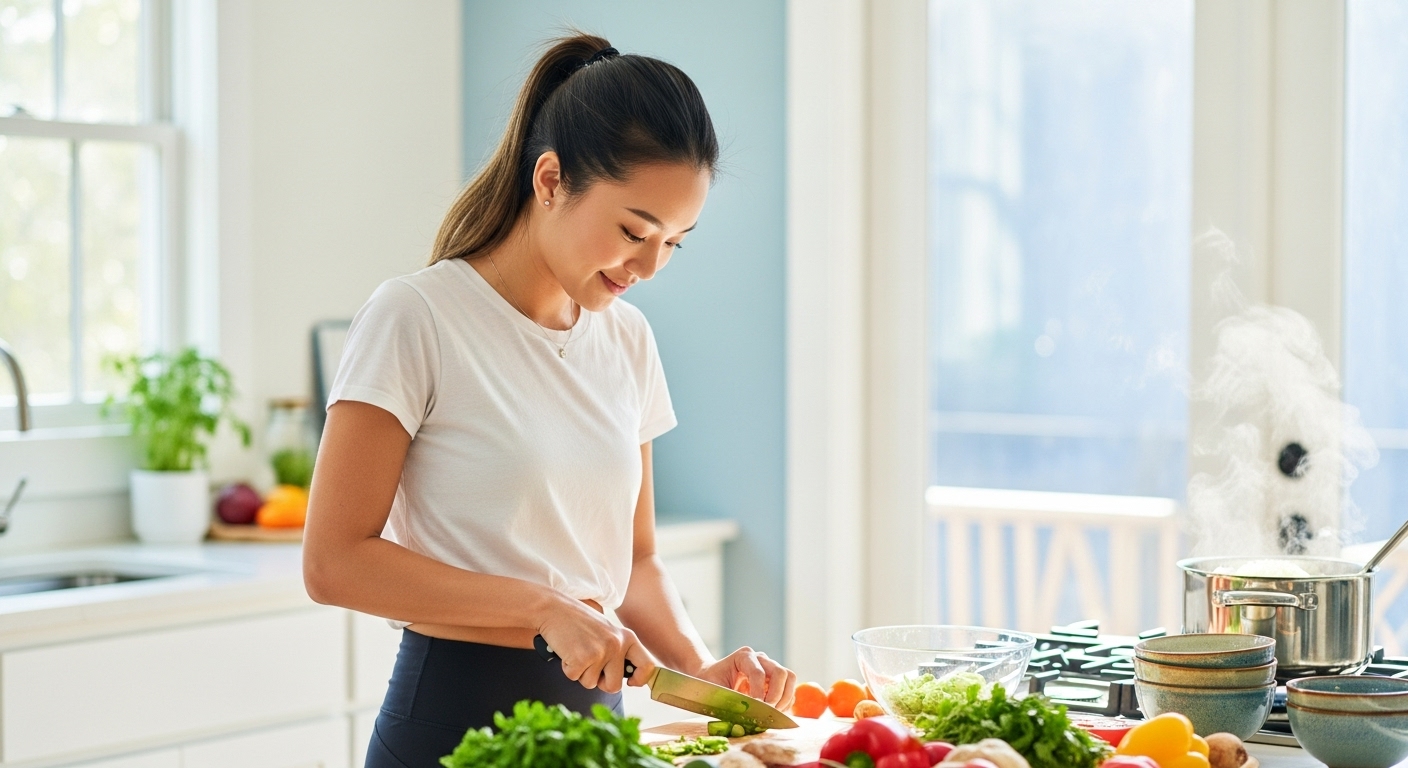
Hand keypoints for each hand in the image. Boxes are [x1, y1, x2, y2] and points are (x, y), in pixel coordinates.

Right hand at [537, 596, 656, 693]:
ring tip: (576, 651)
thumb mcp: (607, 631)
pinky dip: (568, 669)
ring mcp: (600, 652)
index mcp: (626, 637)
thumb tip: (629, 677)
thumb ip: (618, 649)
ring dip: (581, 673)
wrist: (553, 608)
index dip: (640, 679)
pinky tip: (567, 651)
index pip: (647, 665)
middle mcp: (617, 645)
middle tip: (590, 665)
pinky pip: (575, 678)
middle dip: (601, 682)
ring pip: (592, 683)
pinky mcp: (581, 658)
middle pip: (615, 686)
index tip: (631, 682)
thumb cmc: (578, 621)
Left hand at [696, 646, 797, 710]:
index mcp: (743, 656)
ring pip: (789, 678)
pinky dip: (785, 702)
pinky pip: (789, 688)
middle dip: (776, 695)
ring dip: (784, 699)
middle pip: (780, 672)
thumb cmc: (711, 683)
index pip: (758, 672)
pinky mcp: (776, 679)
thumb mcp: (715, 689)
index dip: (759, 692)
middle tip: (767, 711)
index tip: (756, 707)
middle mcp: (760, 658)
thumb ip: (730, 699)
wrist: (712, 678)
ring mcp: (770, 667)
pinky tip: (773, 711)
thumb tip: (747, 711)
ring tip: (772, 713)